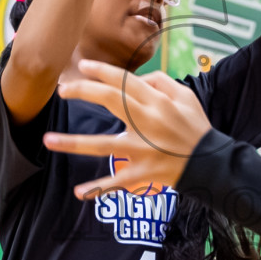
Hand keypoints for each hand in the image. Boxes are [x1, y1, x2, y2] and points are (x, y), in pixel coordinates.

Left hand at [42, 59, 212, 197]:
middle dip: (82, 91)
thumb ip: (160, 82)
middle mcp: (147, 122)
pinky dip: (99, 189)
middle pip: (109, 100)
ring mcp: (143, 150)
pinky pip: (117, 182)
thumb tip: (135, 80)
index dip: (101, 71)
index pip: (123, 80)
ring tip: (48, 140)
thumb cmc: (195, 127)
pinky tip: (79, 192)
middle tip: (62, 90)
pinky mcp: (143, 173)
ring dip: (73, 143)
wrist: (212, 163)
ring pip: (103, 145)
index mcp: (157, 102)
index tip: (83, 66)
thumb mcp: (186, 96)